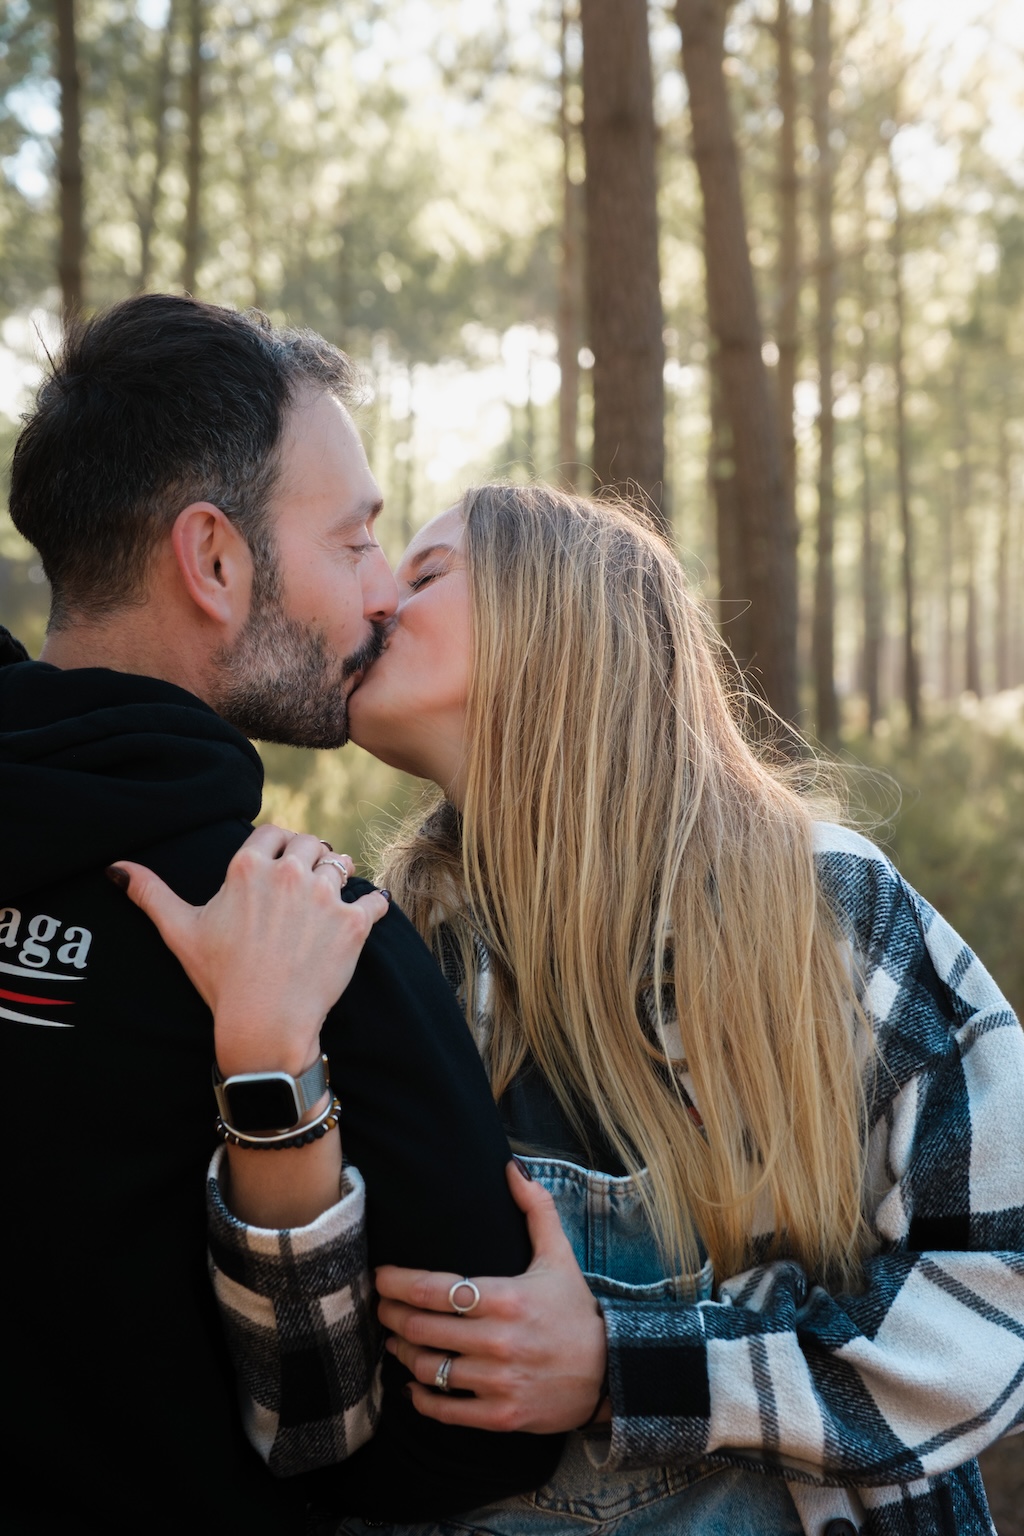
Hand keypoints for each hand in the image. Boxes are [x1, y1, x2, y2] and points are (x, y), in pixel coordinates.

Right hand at [108, 825, 389, 1075]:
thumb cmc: (221, 978)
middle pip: (311, 844)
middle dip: (311, 857)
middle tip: (308, 880)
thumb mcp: (181, 932)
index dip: (278, 847)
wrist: (264, 1023)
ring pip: (342, 866)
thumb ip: (151, 893)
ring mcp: (324, 896)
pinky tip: (362, 917)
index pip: (273, 834)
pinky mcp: (354, 922)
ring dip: (339, 878)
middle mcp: (288, 874)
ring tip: (330, 900)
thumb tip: (116, 868)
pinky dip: (370, 907)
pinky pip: (374, 899)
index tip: (280, 863)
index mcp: (247, 869)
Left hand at [375, 1161, 607, 1433]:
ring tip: (395, 1341)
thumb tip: (511, 1166)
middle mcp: (499, 1340)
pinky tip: (411, 1386)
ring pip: (428, 1368)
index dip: (396, 1283)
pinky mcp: (501, 1415)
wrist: (610, 1372)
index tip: (380, 1277)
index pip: (433, 1289)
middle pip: (421, 1327)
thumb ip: (535, 1208)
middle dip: (390, 1316)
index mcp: (507, 1297)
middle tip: (380, 1308)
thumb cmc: (575, 1310)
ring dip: (402, 1354)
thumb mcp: (559, 1255)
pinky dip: (420, 1398)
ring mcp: (499, 1380)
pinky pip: (445, 1409)